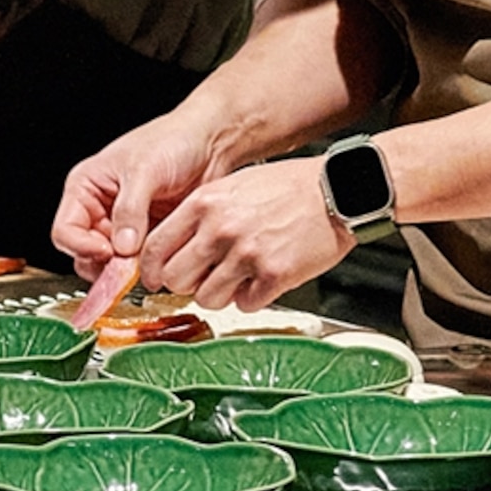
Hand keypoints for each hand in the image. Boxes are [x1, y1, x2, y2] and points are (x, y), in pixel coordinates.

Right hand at [51, 110, 223, 279]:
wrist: (211, 142)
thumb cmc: (173, 139)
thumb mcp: (146, 170)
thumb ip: (130, 209)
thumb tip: (122, 247)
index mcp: (86, 187)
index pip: (65, 230)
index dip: (82, 246)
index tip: (107, 252)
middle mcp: (100, 208)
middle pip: (85, 253)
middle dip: (104, 264)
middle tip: (128, 266)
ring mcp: (125, 225)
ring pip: (111, 263)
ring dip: (127, 270)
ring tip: (147, 261)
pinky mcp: (148, 236)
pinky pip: (139, 262)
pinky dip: (147, 267)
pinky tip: (161, 259)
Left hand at [134, 157, 354, 312]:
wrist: (338, 190)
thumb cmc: (288, 187)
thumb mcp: (232, 186)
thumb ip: (200, 215)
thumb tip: (174, 246)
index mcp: (204, 204)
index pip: (155, 247)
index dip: (152, 270)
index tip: (156, 279)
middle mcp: (220, 229)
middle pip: (176, 279)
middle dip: (186, 284)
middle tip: (200, 279)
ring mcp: (246, 253)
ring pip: (207, 299)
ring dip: (219, 295)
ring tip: (236, 279)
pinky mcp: (274, 275)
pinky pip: (245, 304)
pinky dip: (251, 298)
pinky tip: (261, 280)